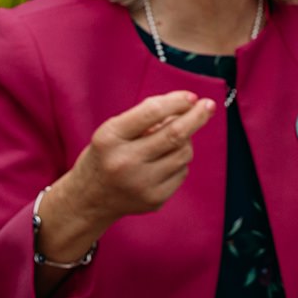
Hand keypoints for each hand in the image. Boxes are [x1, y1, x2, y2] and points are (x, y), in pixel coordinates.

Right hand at [46, 90, 216, 244]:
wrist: (88, 200)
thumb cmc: (106, 156)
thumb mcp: (113, 131)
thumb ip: (146, 116)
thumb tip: (188, 105)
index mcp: (110, 138)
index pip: (151, 112)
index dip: (176, 101)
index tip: (192, 97)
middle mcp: (124, 162)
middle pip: (174, 134)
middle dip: (197, 117)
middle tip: (209, 106)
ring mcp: (140, 184)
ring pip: (183, 153)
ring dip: (185, 142)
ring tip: (169, 141)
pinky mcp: (154, 199)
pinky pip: (182, 172)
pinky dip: (179, 163)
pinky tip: (162, 164)